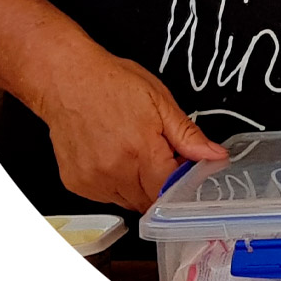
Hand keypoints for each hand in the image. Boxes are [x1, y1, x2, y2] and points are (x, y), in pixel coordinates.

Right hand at [29, 47, 228, 211]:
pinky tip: (112, 157)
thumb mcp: (159, 101)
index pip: (172, 191)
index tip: (184, 168)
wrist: (65, 78)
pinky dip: (115, 184)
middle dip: (161, 184)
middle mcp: (115, 171)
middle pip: (151, 201)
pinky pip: (107, 196)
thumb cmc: (109, 83)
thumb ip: (188, 135)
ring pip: (129, 202)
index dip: (183, 183)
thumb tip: (214, 155)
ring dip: (138, 186)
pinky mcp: (77, 184)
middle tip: (158, 156)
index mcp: (140, 151)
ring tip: (131, 152)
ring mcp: (93, 181)